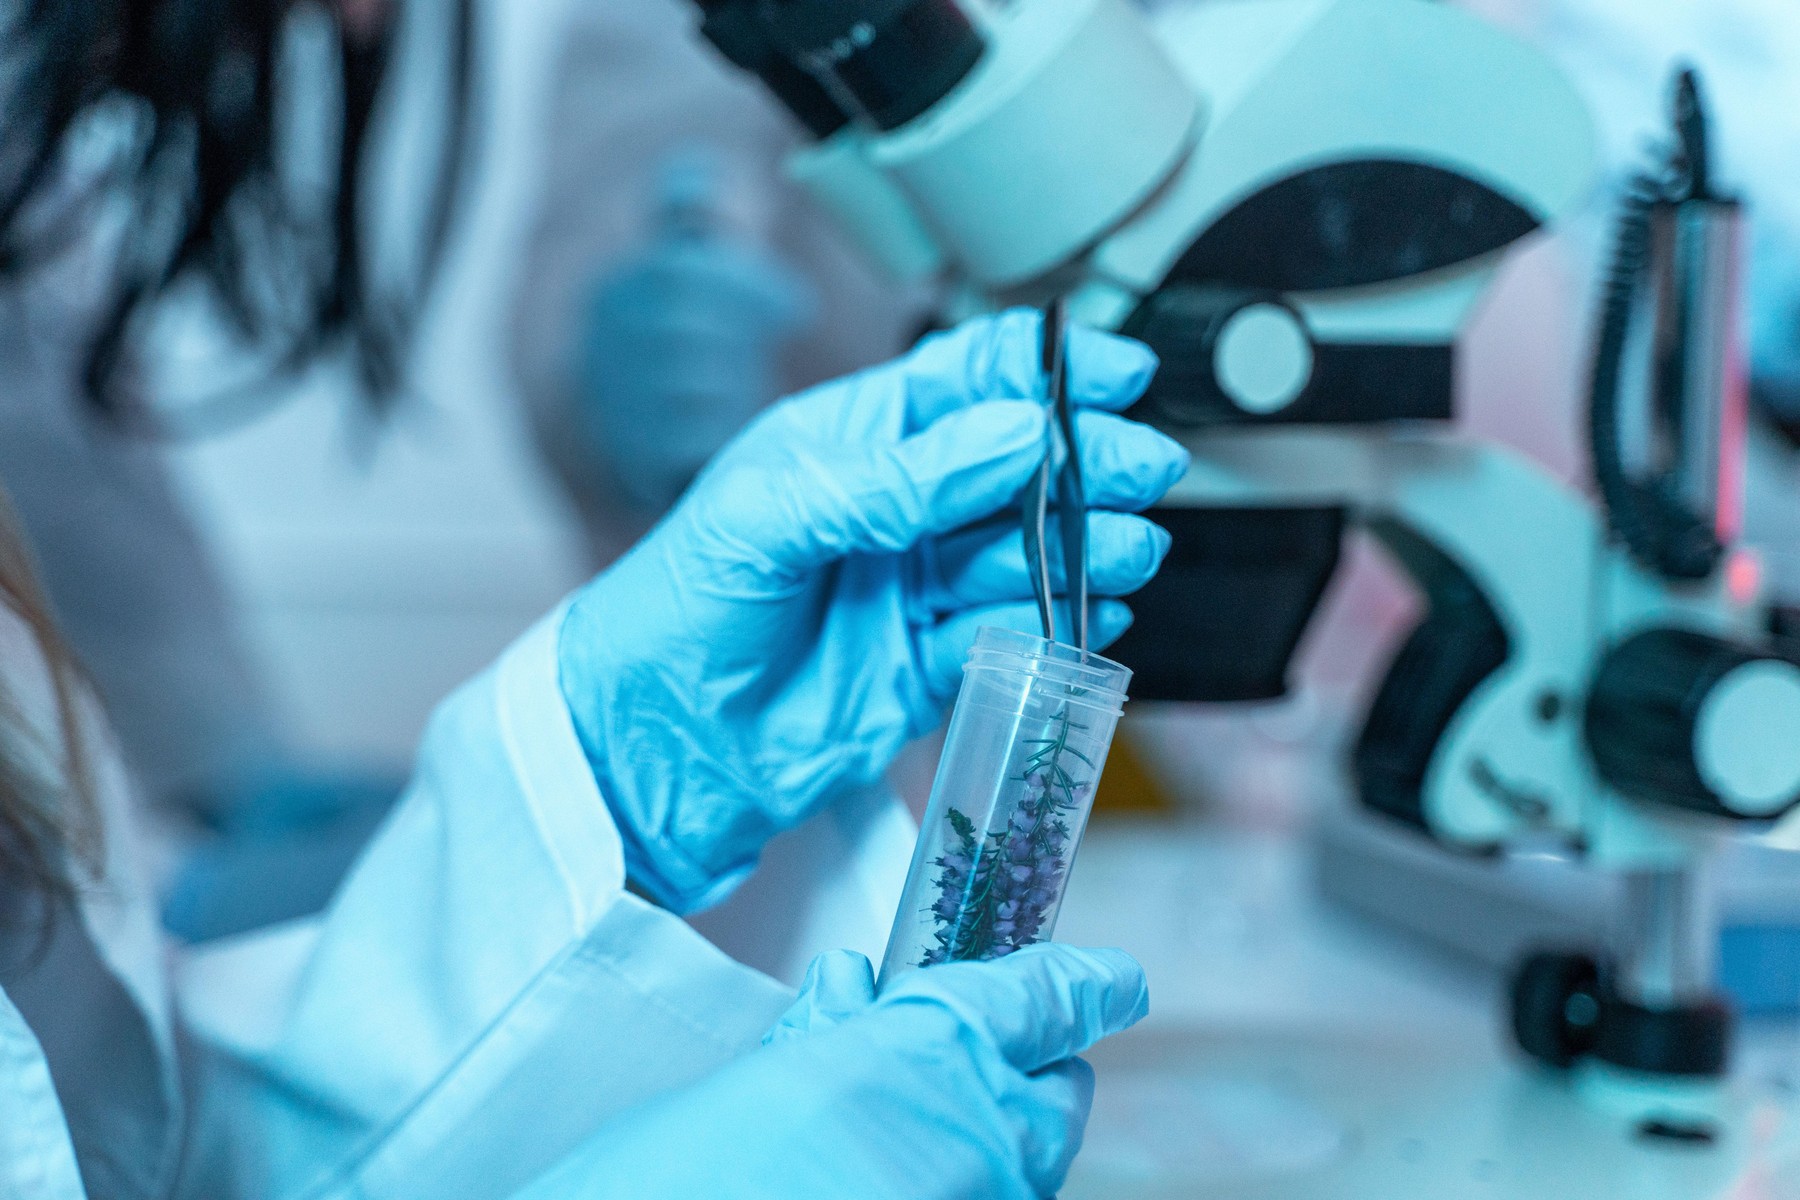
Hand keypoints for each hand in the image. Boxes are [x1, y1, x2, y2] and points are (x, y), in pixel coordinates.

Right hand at [514, 944, 1148, 1199]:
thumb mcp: (743, 1093)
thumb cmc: (673, 1184)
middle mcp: (981, 1140)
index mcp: (927, 1054)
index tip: (1115, 979)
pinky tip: (888, 1183)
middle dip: (1028, 1079)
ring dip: (982, 1152)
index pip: (1045, 999)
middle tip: (970, 1071)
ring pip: (1022, 1173)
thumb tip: (849, 992)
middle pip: (1055, 1101)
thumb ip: (818, 1044)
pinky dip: (954, 1193)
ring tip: (904, 1145)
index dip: (1086, 983)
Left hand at [558, 310, 1187, 909]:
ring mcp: (910, 589)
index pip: (962, 381)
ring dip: (1080, 543)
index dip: (1042, 371)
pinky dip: (1057, 623)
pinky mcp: (925, 668)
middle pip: (1011, 467)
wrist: (649, 747)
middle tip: (1144, 466)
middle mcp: (891, 509)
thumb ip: (897, 478)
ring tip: (1129, 543)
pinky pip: (1008, 634)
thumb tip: (1015, 432)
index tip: (1115, 373)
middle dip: (1083, 461)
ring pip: (1020, 552)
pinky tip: (1097, 609)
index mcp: (850, 443)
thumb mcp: (775, 515)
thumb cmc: (678, 606)